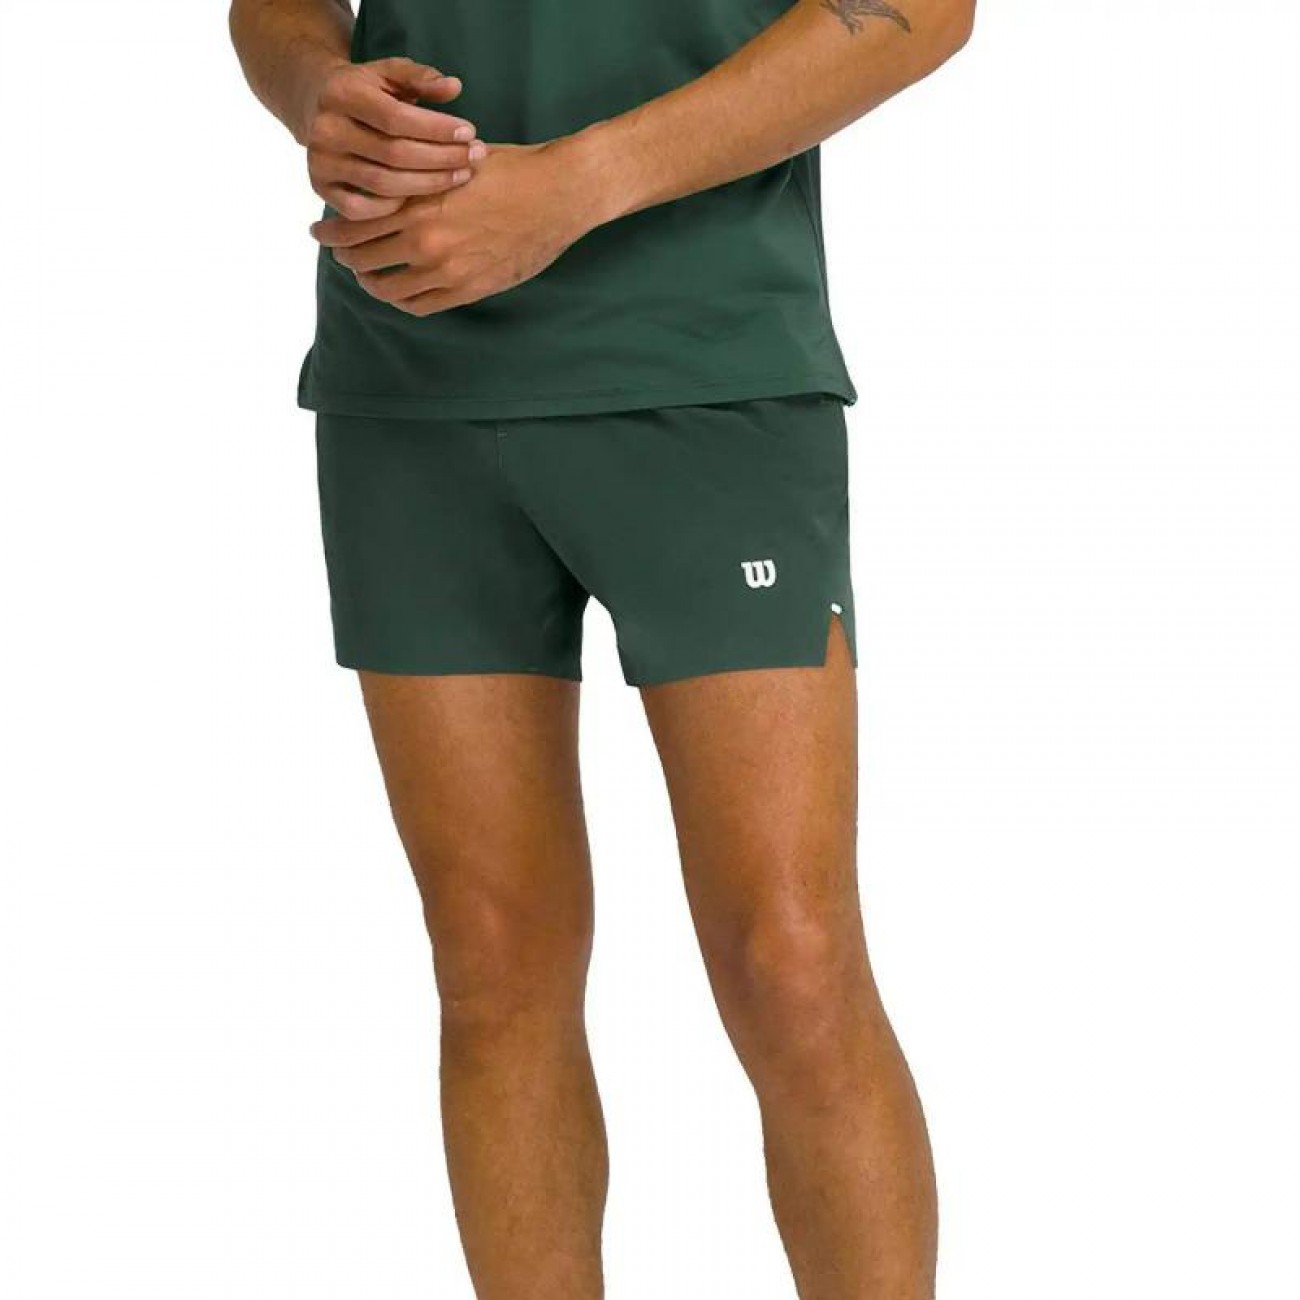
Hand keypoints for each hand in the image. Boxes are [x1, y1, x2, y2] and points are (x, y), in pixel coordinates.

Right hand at [301, 57, 485, 219]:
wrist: (318, 105)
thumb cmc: (369, 91)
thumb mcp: (391, 74)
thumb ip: (421, 78)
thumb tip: (454, 87)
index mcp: (342, 93)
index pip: (396, 118)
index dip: (436, 129)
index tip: (470, 134)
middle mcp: (326, 129)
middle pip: (394, 154)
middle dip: (441, 159)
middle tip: (475, 158)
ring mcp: (321, 162)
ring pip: (383, 185)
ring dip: (428, 185)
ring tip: (460, 176)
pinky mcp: (321, 188)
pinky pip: (361, 211)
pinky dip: (393, 210)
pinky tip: (421, 200)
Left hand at [311, 140, 606, 315]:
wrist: (558, 193)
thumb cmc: (511, 170)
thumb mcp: (453, 162)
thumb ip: (418, 178)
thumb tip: (388, 182)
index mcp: (417, 200)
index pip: (354, 223)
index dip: (330, 231)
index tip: (321, 231)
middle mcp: (425, 238)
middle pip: (361, 258)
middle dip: (344, 257)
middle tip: (339, 254)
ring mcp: (446, 269)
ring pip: (386, 288)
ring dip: (371, 283)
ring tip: (367, 276)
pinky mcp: (468, 289)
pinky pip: (419, 305)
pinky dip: (402, 300)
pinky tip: (399, 291)